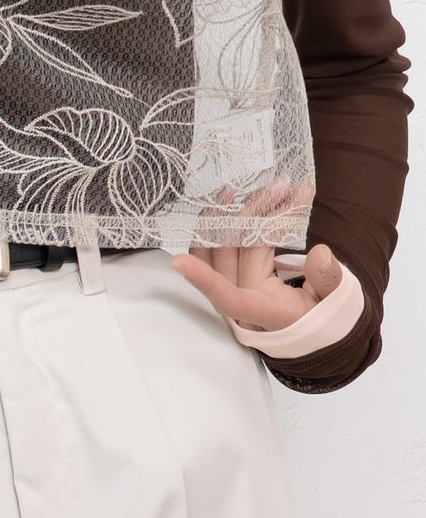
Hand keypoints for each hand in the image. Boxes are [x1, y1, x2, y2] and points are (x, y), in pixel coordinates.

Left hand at [170, 174, 339, 334]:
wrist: (319, 331)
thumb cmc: (326, 318)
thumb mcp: (338, 303)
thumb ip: (329, 280)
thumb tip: (319, 253)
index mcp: (265, 312)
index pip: (228, 298)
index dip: (203, 280)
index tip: (177, 261)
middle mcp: (239, 303)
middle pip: (233, 250)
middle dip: (257, 211)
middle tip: (283, 186)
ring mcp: (229, 289)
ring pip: (217, 244)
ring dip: (235, 210)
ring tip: (257, 186)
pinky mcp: (226, 278)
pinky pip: (212, 248)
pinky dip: (221, 221)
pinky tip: (230, 199)